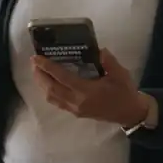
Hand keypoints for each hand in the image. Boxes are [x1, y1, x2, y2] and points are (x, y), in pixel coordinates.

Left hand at [31, 49, 147, 125]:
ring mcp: (75, 109)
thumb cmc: (124, 92)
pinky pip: (57, 102)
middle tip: (33, 63)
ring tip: (37, 72)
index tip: (36, 58)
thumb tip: (98, 50)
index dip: (47, 67)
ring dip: (42, 84)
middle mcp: (77, 101)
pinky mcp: (75, 113)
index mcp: (87, 91)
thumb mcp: (120, 74)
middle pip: (51, 88)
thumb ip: (109, 61)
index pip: (62, 77)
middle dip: (39, 75)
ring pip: (51, 97)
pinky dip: (49, 92)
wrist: (129, 113)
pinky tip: (47, 84)